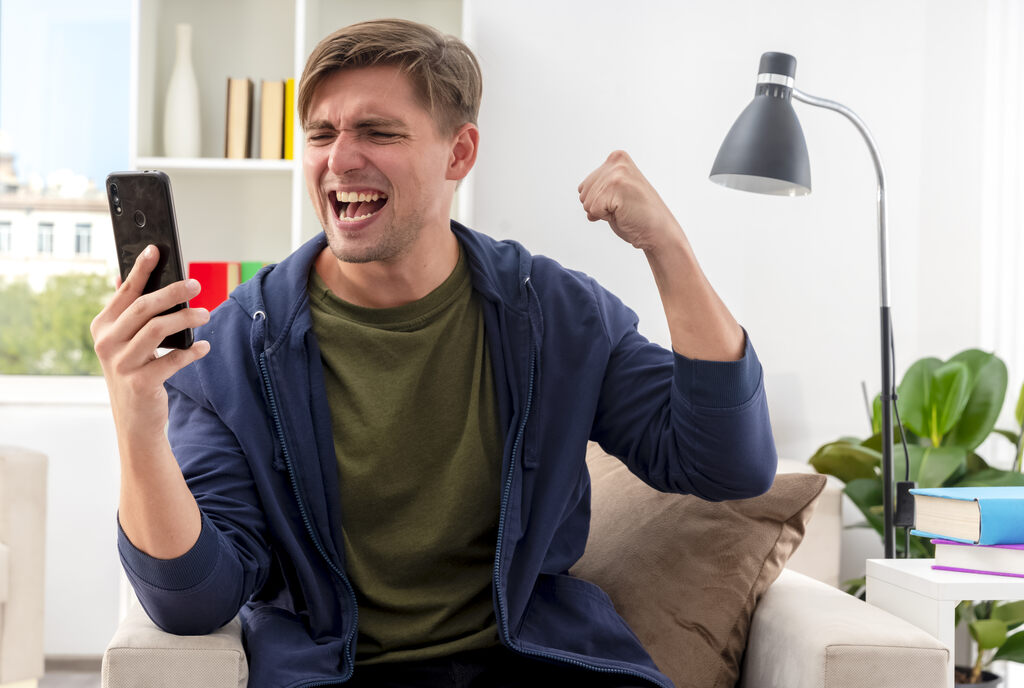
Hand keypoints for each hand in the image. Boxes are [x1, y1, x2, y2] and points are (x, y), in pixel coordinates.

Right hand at [91, 245, 210, 445]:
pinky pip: (172, 360)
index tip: (156, 250)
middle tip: (196, 284)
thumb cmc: (135, 372)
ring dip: (186, 319)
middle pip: (144, 308)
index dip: (140, 269)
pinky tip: (204, 347)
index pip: (125, 292)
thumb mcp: (125, 342)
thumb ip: (128, 311)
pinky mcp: (140, 383)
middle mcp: (106, 343)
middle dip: (172, 292)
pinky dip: (192, 352)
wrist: (134, 421)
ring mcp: (121, 364)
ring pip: (158, 330)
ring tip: (205, 315)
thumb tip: (125, 275)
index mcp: (102, 327)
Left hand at [578, 150, 682, 251]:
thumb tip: (581, 194)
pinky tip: (623, 214)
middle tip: (622, 208)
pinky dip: (605, 217)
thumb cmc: (637, 216)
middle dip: (598, 206)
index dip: (599, 201)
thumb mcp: (616, 193)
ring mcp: (617, 173)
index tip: (620, 202)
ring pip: (587, 202)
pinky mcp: (616, 186)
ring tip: (624, 210)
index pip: (585, 186)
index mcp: (616, 158)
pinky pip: (593, 209)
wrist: (659, 232)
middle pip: (583, 193)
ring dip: (603, 212)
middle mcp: (617, 161)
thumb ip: (600, 187)